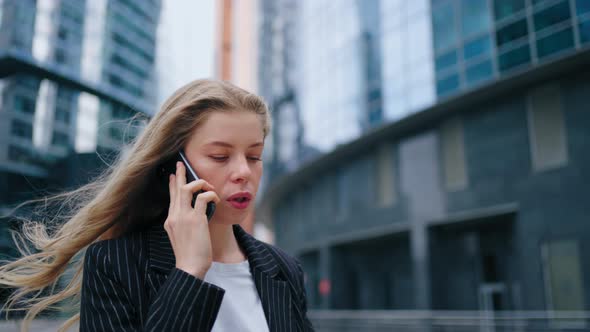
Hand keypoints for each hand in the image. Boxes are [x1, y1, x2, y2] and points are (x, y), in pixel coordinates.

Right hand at [164, 161, 219, 278]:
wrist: (189, 268)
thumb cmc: (190, 256)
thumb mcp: (183, 237)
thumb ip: (185, 224)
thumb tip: (197, 214)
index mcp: (170, 220)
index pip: (171, 197)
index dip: (172, 185)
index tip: (173, 175)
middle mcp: (174, 216)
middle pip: (176, 188)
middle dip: (180, 174)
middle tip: (181, 163)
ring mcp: (184, 217)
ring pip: (188, 188)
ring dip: (201, 183)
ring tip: (209, 187)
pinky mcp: (196, 219)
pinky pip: (203, 197)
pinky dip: (211, 195)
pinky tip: (216, 200)